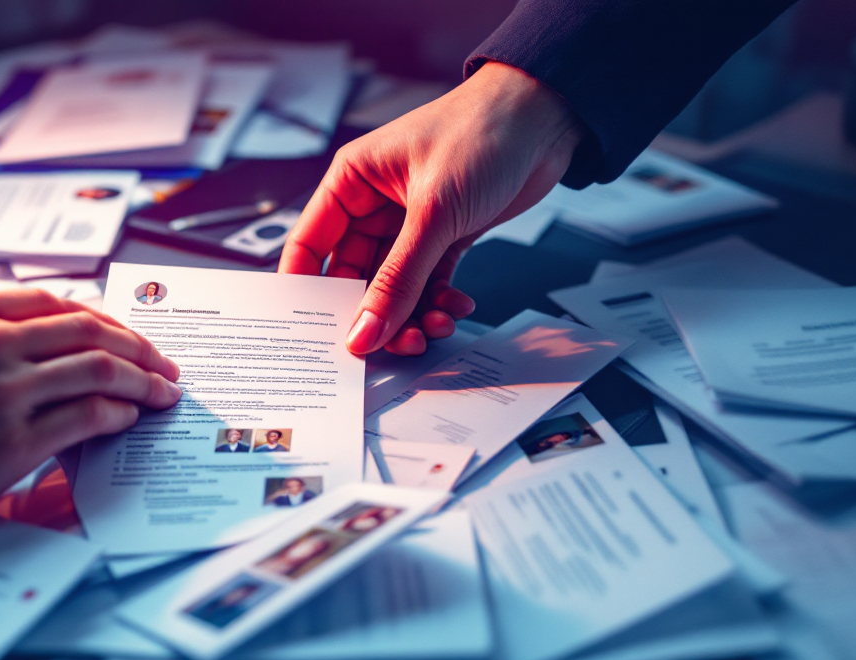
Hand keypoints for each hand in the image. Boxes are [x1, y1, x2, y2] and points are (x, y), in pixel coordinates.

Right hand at [0, 289, 180, 548]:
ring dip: (143, 379)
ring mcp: (1, 387)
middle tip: (161, 362)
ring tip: (162, 392)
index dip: (99, 317)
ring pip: (100, 366)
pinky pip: (87, 416)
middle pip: (88, 327)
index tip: (121, 332)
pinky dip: (118, 413)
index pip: (52, 300)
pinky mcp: (10, 439)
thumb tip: (11, 343)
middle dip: (137, 344)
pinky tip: (128, 419)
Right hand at [279, 62, 585, 354]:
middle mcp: (373, 204)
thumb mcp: (432, 214)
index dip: (307, 292)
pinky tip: (453, 307)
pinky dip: (437, 302)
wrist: (548, 117)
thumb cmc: (484, 132)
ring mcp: (409, 223)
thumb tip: (363, 332)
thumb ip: (397, 281)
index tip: (316, 334)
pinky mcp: (443, 236)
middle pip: (353, 277)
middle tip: (389, 345)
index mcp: (351, 182)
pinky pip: (427, 283)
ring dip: (410, 315)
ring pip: (393, 288)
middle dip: (371, 314)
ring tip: (432, 329)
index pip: (308, 246)